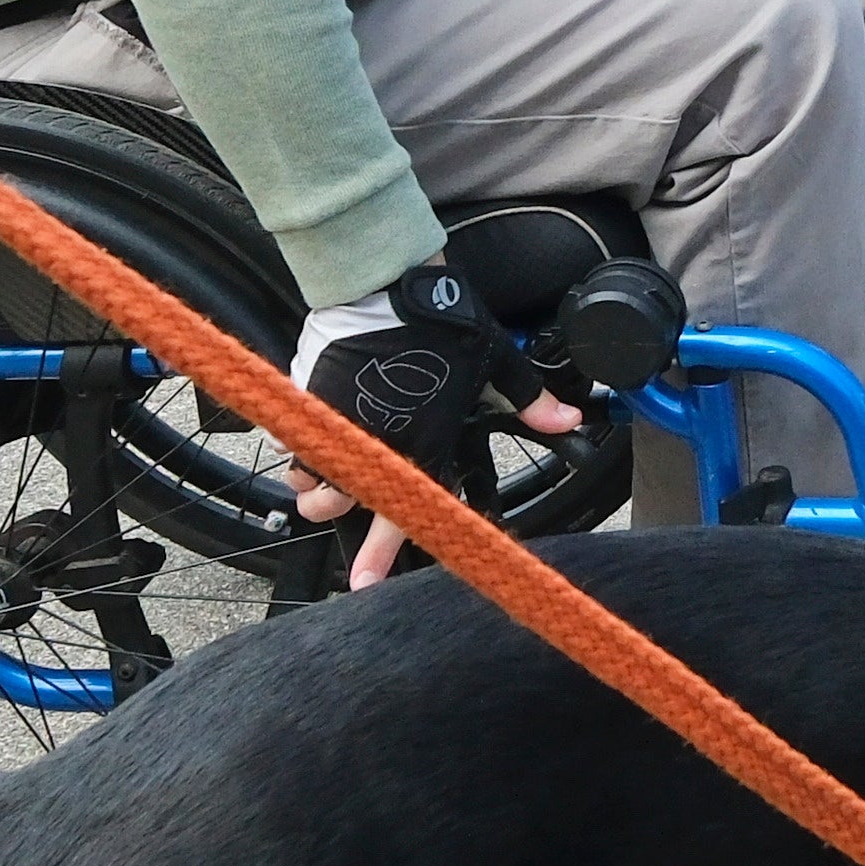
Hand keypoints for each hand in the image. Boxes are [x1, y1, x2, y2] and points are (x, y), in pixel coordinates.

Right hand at [285, 260, 578, 587]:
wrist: (386, 281)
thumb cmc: (443, 322)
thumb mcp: (497, 361)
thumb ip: (529, 398)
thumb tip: (571, 420)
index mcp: (425, 442)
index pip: (406, 511)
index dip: (383, 553)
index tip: (363, 583)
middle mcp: (378, 442)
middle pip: (339, 502)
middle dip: (329, 511)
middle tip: (328, 508)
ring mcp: (339, 422)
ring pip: (310, 475)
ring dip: (311, 480)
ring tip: (316, 475)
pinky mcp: (312, 397)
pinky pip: (293, 436)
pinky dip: (295, 439)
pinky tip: (307, 429)